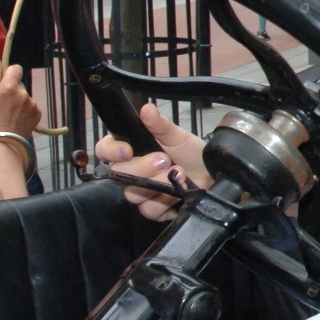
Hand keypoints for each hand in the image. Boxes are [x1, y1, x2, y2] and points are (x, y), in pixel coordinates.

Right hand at [0, 59, 40, 136]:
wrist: (3, 141)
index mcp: (10, 86)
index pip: (16, 68)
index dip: (9, 73)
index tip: (3, 81)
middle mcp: (24, 93)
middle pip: (19, 84)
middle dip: (11, 89)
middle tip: (2, 104)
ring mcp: (33, 103)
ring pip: (25, 96)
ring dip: (18, 100)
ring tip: (8, 114)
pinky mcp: (38, 113)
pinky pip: (31, 106)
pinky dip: (24, 110)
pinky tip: (16, 119)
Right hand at [93, 103, 211, 220]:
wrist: (214, 175)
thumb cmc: (192, 154)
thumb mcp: (178, 137)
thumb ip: (160, 125)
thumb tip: (147, 109)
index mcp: (132, 151)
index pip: (105, 150)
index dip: (111, 151)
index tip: (127, 150)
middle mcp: (132, 173)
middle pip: (119, 174)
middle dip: (142, 167)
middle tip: (164, 160)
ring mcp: (142, 192)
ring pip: (133, 194)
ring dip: (157, 184)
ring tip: (179, 174)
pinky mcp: (155, 210)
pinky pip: (149, 210)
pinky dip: (165, 201)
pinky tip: (179, 191)